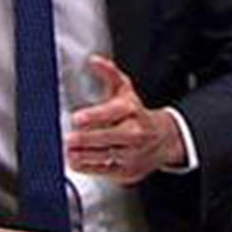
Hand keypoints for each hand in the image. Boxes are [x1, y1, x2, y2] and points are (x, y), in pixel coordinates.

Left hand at [66, 55, 183, 184]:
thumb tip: (94, 60)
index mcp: (131, 110)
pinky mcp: (126, 171)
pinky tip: (75, 161)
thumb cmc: (136, 114)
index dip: (95, 116)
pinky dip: (88, 168)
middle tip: (69, 139)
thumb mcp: (125, 91)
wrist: (162, 140)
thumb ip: (109, 74)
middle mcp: (134, 133)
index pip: (112, 112)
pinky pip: (105, 171)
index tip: (78, 118)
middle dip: (87, 139)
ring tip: (69, 152)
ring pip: (105, 156)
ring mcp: (132, 154)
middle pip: (109, 137)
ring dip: (84, 155)